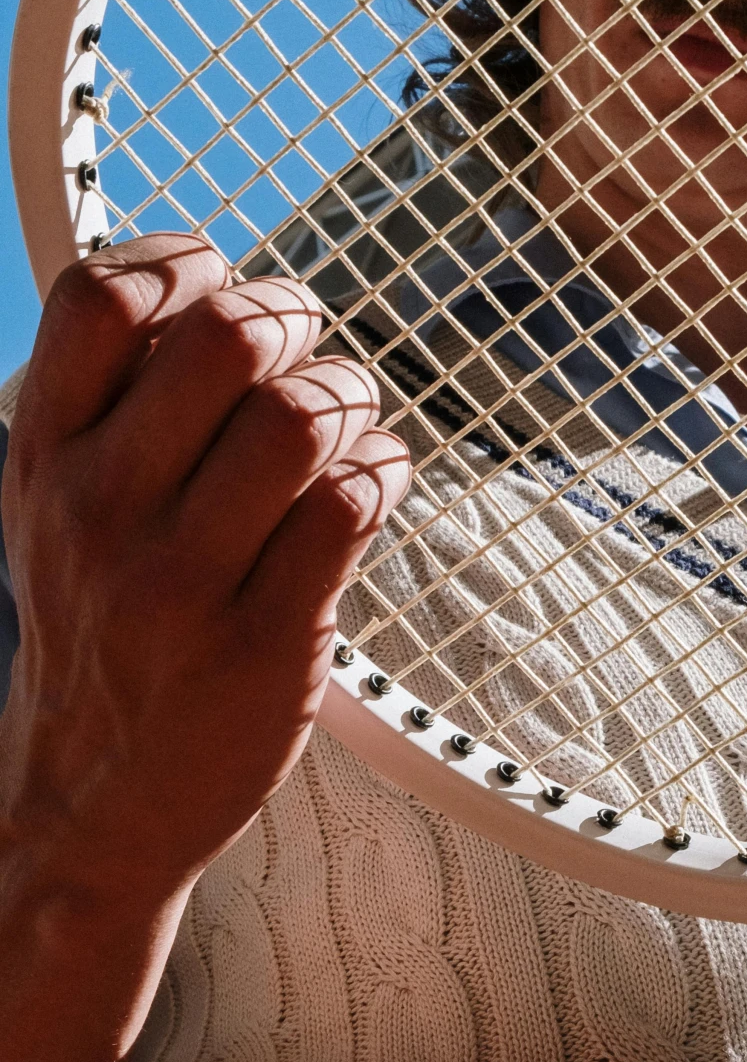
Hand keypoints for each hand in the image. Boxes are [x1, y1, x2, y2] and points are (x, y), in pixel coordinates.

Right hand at [0, 234, 409, 898]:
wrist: (93, 801)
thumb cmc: (101, 625)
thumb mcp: (54, 506)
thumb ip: (108, 402)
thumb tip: (206, 284)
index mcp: (44, 457)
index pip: (98, 299)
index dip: (182, 260)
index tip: (219, 281)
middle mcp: (103, 510)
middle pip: (225, 337)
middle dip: (293, 317)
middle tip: (306, 349)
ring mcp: (184, 581)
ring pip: (303, 417)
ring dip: (352, 396)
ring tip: (349, 422)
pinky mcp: (267, 641)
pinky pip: (354, 505)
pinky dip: (387, 469)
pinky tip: (373, 482)